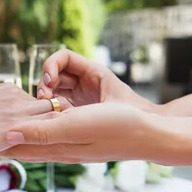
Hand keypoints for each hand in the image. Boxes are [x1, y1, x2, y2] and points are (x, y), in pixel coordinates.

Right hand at [0, 83, 67, 164]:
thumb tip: (5, 132)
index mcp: (6, 88)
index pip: (36, 100)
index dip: (43, 116)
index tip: (43, 131)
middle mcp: (16, 95)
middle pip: (52, 104)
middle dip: (58, 120)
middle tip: (59, 140)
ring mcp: (18, 110)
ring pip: (54, 116)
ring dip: (58, 131)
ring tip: (60, 147)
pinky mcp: (17, 129)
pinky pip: (48, 131)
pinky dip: (52, 140)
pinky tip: (52, 153)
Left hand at [0, 102, 159, 162]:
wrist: (150, 134)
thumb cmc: (116, 127)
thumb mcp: (76, 126)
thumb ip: (42, 132)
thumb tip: (7, 136)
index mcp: (57, 147)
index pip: (19, 147)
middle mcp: (63, 148)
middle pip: (25, 146)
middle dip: (4, 142)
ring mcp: (74, 145)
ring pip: (39, 140)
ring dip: (20, 135)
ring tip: (2, 130)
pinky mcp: (85, 137)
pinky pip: (54, 133)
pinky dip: (39, 129)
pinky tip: (40, 124)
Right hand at [37, 49, 156, 111]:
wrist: (147, 133)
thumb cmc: (133, 116)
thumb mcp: (107, 105)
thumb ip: (79, 102)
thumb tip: (52, 99)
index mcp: (93, 72)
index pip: (63, 58)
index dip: (51, 66)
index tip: (50, 81)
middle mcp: (83, 82)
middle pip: (53, 75)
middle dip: (44, 85)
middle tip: (45, 101)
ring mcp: (79, 98)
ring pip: (52, 92)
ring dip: (45, 100)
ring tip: (47, 114)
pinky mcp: (76, 113)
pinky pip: (57, 108)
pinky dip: (50, 113)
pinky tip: (52, 122)